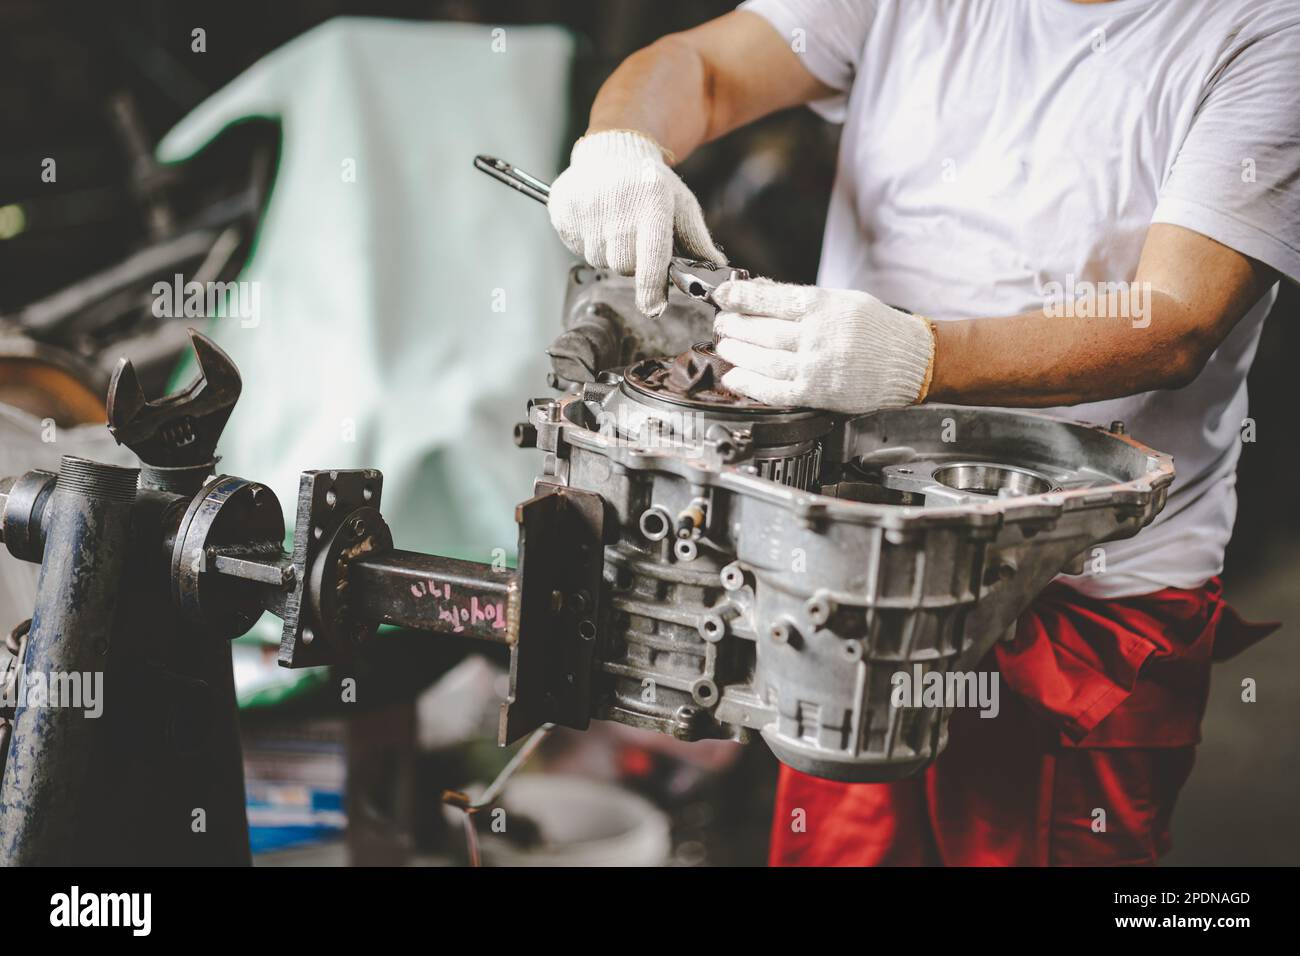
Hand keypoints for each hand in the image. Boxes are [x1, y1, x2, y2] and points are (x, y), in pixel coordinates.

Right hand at [548, 129, 725, 316]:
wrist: (613, 150)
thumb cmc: (650, 182)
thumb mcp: (680, 205)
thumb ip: (697, 241)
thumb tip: (717, 269)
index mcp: (651, 201)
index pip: (651, 259)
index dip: (652, 288)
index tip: (654, 306)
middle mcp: (617, 204)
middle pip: (625, 266)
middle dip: (633, 262)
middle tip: (635, 237)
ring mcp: (587, 208)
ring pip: (600, 260)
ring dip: (610, 252)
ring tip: (615, 224)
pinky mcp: (564, 211)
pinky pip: (578, 248)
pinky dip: (588, 242)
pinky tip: (596, 220)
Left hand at [713, 278, 935, 413]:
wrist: (911, 361)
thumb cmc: (878, 328)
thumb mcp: (842, 300)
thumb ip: (801, 297)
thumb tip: (761, 289)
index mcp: (824, 306)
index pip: (771, 298)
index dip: (740, 296)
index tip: (721, 295)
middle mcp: (817, 335)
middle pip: (761, 330)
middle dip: (734, 326)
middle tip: (721, 323)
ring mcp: (816, 366)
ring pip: (763, 360)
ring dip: (737, 353)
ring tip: (725, 346)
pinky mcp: (817, 393)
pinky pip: (774, 391)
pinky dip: (750, 384)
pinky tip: (735, 377)